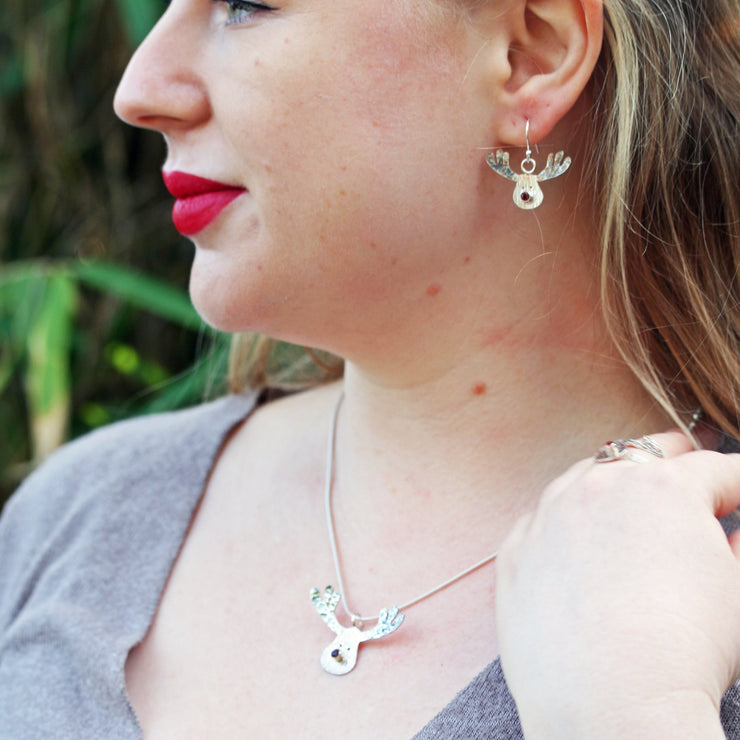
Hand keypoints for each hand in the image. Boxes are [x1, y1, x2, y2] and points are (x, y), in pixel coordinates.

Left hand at [496, 432, 739, 738]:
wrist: (609, 703)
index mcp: (662, 488)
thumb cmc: (684, 650)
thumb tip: (731, 531)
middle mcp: (598, 487)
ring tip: (626, 490)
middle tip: (686, 461)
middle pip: (640, 456)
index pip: (712, 470)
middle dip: (671, 459)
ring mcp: (549, 516)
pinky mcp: (517, 551)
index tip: (737, 489)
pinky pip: (541, 520)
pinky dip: (563, 520)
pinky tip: (575, 535)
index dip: (734, 482)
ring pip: (583, 478)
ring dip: (609, 480)